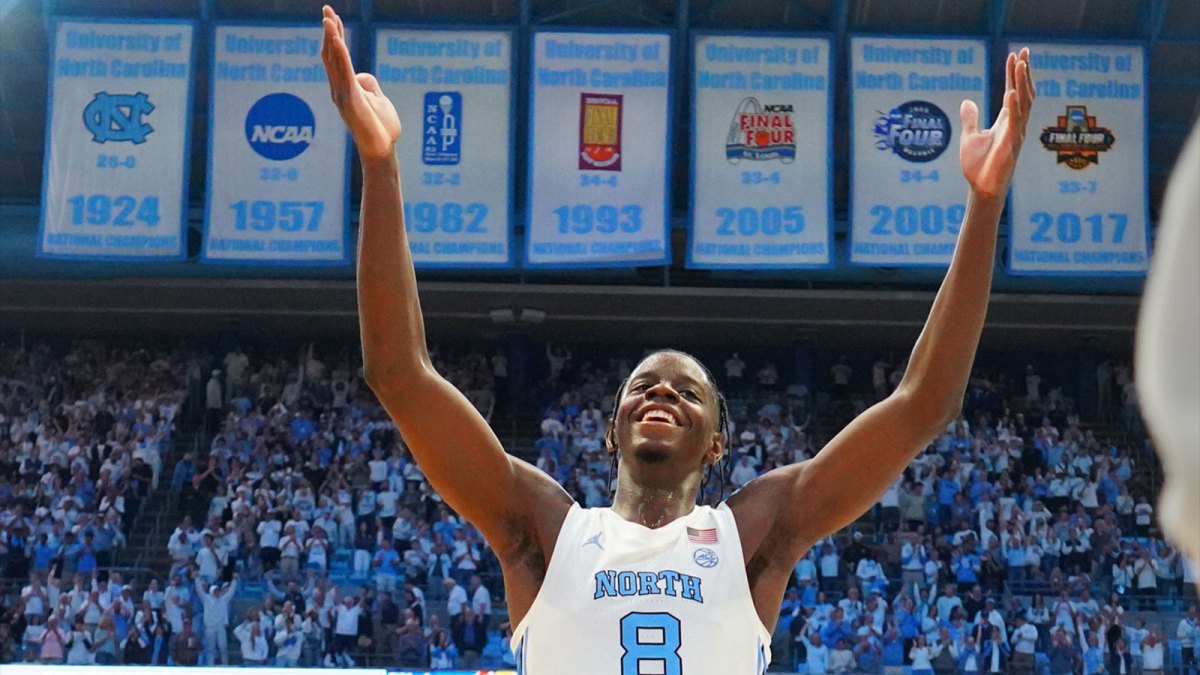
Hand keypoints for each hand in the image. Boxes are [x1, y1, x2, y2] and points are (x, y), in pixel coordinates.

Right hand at [321, 6, 400, 162]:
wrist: (382, 149)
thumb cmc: (381, 128)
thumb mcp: (378, 99)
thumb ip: (370, 85)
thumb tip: (362, 75)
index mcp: (346, 87)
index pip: (338, 56)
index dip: (335, 36)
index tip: (333, 16)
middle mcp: (340, 88)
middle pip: (332, 54)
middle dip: (330, 31)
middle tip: (327, 9)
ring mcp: (343, 94)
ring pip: (335, 61)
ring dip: (332, 38)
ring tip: (328, 19)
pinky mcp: (351, 99)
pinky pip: (344, 72)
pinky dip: (340, 55)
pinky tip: (337, 40)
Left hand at [959, 48, 1034, 198]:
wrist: (981, 188)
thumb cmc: (978, 166)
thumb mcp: (970, 137)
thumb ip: (970, 119)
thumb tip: (967, 101)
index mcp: (1006, 121)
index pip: (1012, 91)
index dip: (1013, 74)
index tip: (1015, 55)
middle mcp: (1015, 124)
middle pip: (1023, 92)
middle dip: (1024, 72)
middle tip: (1025, 52)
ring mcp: (1016, 133)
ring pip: (1024, 103)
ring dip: (1022, 83)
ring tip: (1021, 64)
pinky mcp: (1012, 144)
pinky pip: (1015, 122)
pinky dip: (1014, 107)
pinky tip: (1012, 92)